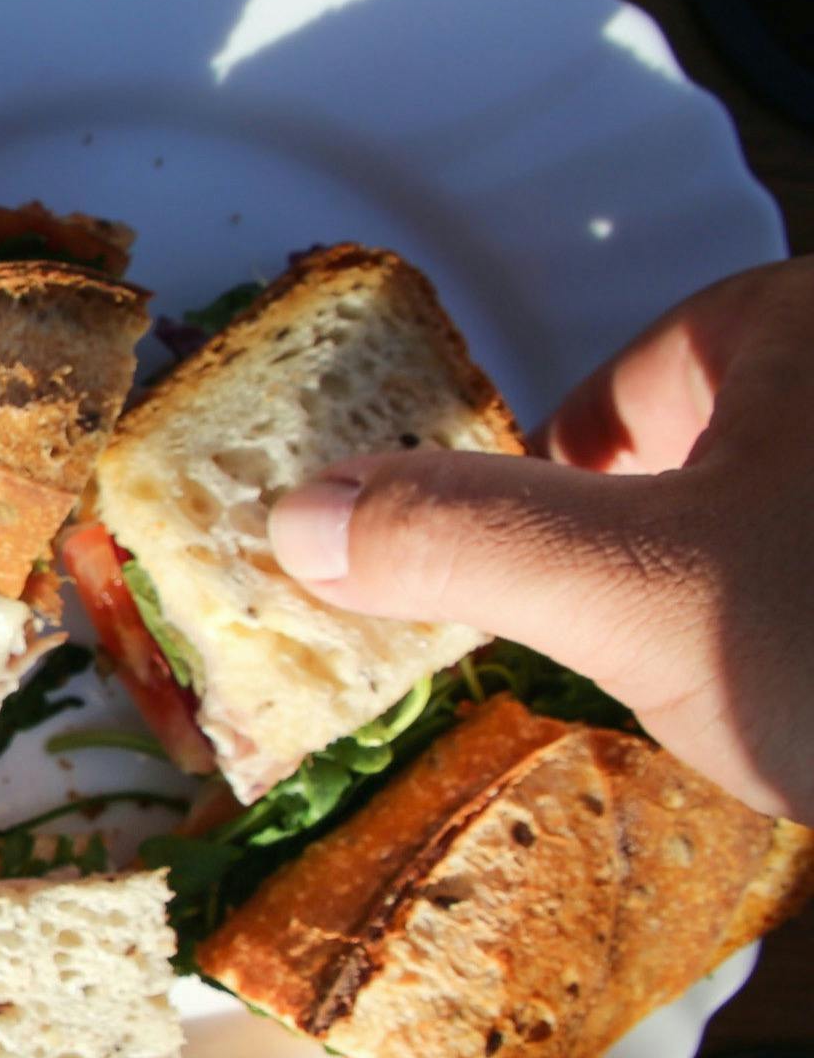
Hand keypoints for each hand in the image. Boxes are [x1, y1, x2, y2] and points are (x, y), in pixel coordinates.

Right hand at [268, 257, 813, 822]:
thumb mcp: (636, 594)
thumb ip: (455, 538)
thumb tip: (295, 513)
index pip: (655, 364)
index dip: (572, 457)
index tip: (537, 553)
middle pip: (742, 439)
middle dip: (667, 535)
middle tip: (625, 638)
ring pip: (803, 525)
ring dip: (759, 597)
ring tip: (738, 692)